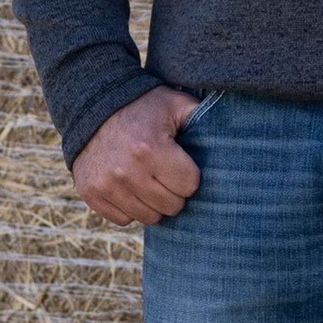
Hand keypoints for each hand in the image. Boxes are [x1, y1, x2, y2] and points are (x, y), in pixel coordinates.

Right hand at [71, 86, 202, 224]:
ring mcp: (106, 185)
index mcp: (150, 148)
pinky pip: (124, 219)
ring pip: (149, 218)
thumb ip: (201, 116)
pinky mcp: (91, 194)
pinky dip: (130, 207)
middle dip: (174, 192)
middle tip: (166, 173)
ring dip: (153, 203)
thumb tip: (231, 134)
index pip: (189, 186)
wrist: (92, 108)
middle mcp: (126, 171)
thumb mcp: (174, 103)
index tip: (181, 163)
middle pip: (172, 207)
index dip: (189, 176)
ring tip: (149, 180)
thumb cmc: (142, 107)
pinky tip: (129, 186)